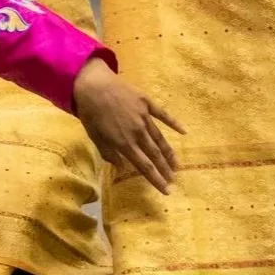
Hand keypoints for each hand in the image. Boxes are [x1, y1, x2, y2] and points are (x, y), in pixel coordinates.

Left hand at [73, 57, 182, 194]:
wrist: (92, 84)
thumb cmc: (90, 112)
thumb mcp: (95, 136)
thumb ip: (109, 153)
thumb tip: (122, 168)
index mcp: (124, 143)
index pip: (144, 166)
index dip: (156, 179)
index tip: (166, 190)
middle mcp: (137, 132)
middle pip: (155, 154)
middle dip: (165, 169)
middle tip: (173, 180)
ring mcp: (144, 116)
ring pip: (160, 138)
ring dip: (169, 153)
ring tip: (177, 165)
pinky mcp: (146, 103)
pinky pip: (163, 115)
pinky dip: (174, 123)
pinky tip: (184, 131)